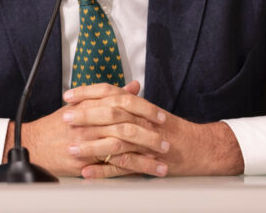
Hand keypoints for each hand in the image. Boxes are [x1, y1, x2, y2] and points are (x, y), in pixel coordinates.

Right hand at [3, 82, 155, 176]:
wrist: (33, 143)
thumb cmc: (58, 124)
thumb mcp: (82, 104)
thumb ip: (109, 95)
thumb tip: (134, 86)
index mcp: (91, 105)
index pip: (123, 103)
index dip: (144, 109)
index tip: (161, 116)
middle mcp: (90, 122)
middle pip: (125, 124)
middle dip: (149, 132)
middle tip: (166, 139)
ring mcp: (87, 142)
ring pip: (121, 146)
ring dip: (145, 154)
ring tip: (162, 159)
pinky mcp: (84, 162)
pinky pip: (111, 167)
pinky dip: (130, 170)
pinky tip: (145, 173)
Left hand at [62, 81, 244, 178]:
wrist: (200, 147)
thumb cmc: (172, 130)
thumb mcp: (149, 111)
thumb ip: (128, 101)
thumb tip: (105, 93)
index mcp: (139, 106)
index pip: (110, 92)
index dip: (87, 93)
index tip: (68, 96)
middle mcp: (142, 120)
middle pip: (110, 113)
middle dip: (85, 115)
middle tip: (65, 118)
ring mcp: (145, 142)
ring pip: (115, 140)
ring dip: (91, 144)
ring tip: (71, 148)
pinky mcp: (148, 162)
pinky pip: (124, 166)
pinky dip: (104, 170)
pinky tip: (88, 171)